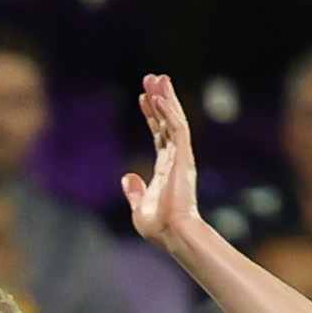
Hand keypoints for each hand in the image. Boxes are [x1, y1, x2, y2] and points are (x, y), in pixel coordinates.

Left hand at [122, 74, 200, 250]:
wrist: (172, 234)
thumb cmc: (158, 227)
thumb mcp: (139, 208)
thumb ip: (134, 191)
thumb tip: (127, 177)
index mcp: (165, 169)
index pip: (159, 135)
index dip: (152, 115)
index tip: (143, 98)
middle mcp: (175, 159)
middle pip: (167, 121)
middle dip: (160, 99)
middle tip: (152, 78)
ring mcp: (181, 157)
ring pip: (174, 119)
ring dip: (166, 98)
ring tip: (158, 78)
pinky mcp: (184, 158)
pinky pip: (177, 129)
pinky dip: (168, 112)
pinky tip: (159, 97)